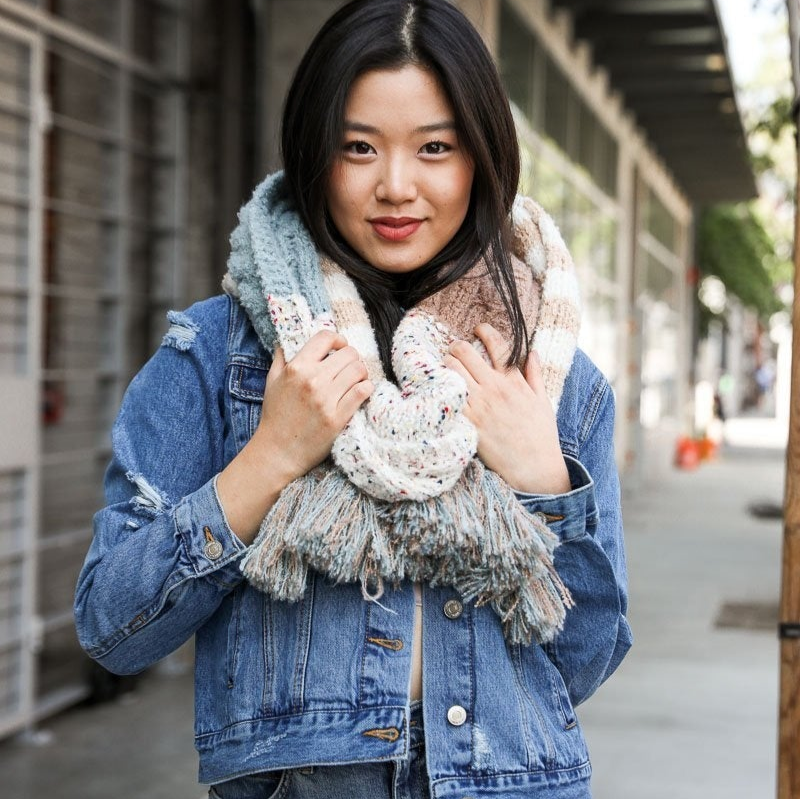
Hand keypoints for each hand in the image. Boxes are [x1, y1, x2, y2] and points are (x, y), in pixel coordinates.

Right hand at [255, 330, 373, 481]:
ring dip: (361, 373)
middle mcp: (312, 380)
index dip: (338, 339)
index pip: (325, 338)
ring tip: (356, 380)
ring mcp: (326, 400)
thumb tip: (290, 340)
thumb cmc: (275, 416)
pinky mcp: (338, 418)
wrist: (277, 452)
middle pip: (348, 353)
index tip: (340, 347)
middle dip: (352, 358)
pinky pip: (363, 391)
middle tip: (349, 368)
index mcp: (296, 368)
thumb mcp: (272, 381)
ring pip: (359, 370)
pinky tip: (361, 392)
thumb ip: (282, 358)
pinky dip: (366, 388)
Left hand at [444, 323, 569, 494]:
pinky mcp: (468, 422)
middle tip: (456, 350)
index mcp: (514, 381)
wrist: (534, 467)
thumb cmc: (540, 436)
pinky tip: (443, 389)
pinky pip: (449, 396)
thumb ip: (534, 375)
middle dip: (457, 346)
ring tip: (448, 368)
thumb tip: (532, 352)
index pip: (497, 344)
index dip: (484, 331)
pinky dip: (444, 388)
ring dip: (447, 364)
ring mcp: (479, 405)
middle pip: (465, 352)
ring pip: (452, 370)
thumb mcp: (543, 402)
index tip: (478, 329)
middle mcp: (495, 388)